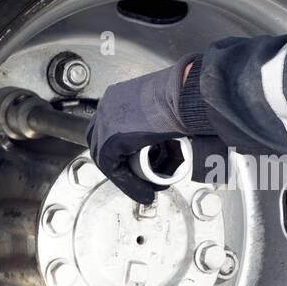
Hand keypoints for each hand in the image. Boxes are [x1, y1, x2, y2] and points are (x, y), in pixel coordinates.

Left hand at [87, 55, 197, 203]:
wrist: (184, 97)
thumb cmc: (182, 97)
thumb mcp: (162, 105)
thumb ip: (157, 117)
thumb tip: (164, 134)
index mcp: (116, 95)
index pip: (108, 129)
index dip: (120, 150)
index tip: (137, 166)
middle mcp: (107, 106)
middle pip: (102, 142)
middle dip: (120, 163)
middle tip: (138, 178)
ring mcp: (106, 122)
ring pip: (106, 157)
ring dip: (124, 175)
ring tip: (143, 188)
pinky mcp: (111, 139)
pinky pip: (111, 166)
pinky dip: (126, 181)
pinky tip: (141, 190)